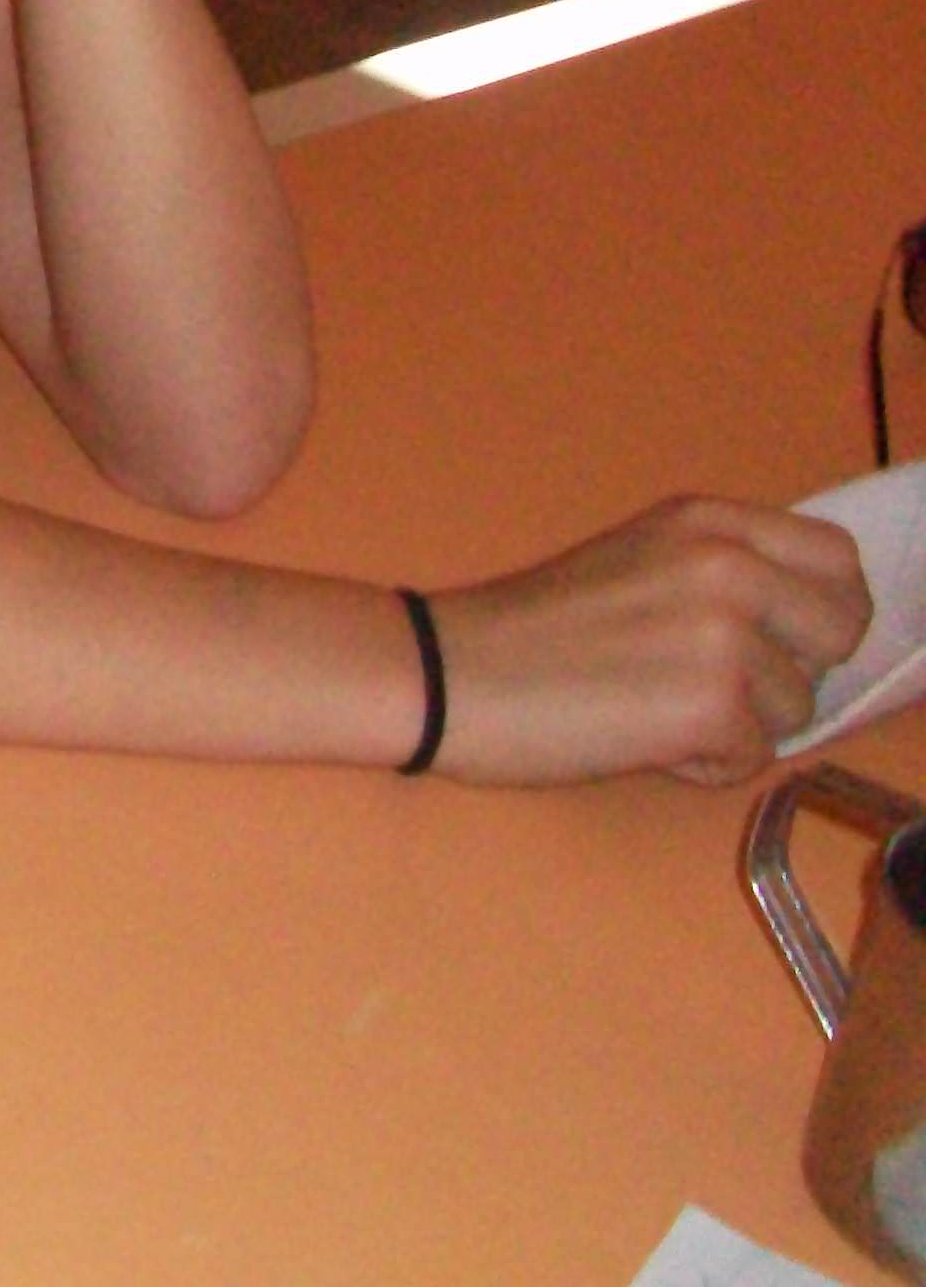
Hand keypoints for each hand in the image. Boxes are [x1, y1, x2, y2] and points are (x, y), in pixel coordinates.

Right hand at [426, 496, 870, 784]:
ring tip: (655, 710)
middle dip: (794, 670)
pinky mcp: (711, 705)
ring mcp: (725, 635)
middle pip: (840, 632)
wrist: (447, 673)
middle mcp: (729, 565)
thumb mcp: (637, 559)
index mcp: (709, 523)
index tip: (786, 640)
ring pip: (799, 705)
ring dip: (740, 724)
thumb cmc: (527, 629)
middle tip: (721, 684)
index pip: (839, 561)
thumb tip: (797, 629)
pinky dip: (703, 764)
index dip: (824, 609)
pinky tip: (640, 739)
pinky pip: (754, 757)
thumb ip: (719, 570)